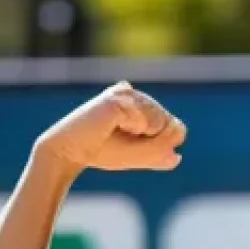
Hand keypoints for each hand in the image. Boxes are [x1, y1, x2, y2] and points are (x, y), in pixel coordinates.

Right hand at [33, 81, 186, 174]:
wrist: (71, 151)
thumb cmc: (104, 152)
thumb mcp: (140, 156)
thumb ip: (161, 152)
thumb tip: (178, 146)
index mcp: (141, 104)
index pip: (175, 127)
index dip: (162, 142)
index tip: (135, 142)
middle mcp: (134, 93)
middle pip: (171, 124)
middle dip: (154, 140)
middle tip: (124, 138)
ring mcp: (126, 92)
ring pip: (162, 121)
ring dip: (144, 136)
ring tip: (118, 131)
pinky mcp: (118, 97)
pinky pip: (147, 121)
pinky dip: (135, 130)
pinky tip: (114, 126)